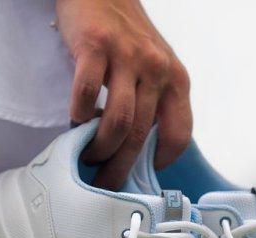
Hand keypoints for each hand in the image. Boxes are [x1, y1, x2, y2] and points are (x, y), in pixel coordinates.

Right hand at [55, 0, 191, 188]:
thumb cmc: (125, 36)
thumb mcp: (154, 67)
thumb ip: (153, 103)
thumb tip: (140, 151)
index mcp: (176, 79)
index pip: (180, 134)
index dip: (160, 161)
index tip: (141, 174)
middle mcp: (157, 69)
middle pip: (141, 136)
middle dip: (121, 169)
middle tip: (104, 185)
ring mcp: (128, 57)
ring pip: (118, 121)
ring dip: (100, 148)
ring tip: (87, 155)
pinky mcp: (97, 47)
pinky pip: (87, 93)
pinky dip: (79, 114)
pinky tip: (75, 120)